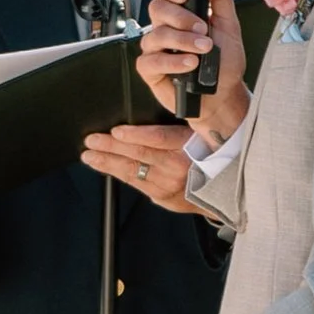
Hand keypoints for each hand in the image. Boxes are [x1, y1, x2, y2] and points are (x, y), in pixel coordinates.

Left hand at [80, 120, 204, 214]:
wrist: (223, 187)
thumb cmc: (208, 155)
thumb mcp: (198, 135)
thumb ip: (175, 129)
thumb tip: (145, 117)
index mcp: (188, 146)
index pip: (158, 139)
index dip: (135, 135)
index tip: (116, 131)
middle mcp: (178, 167)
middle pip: (140, 154)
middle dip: (111, 147)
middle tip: (92, 140)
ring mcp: (169, 184)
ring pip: (133, 171)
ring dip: (108, 162)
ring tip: (90, 155)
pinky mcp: (163, 196)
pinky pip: (136, 183)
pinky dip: (117, 174)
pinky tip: (104, 167)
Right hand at [138, 0, 248, 140]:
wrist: (224, 95)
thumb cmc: (224, 61)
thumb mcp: (228, 24)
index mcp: (179, 11)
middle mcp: (164, 26)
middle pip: (157, 8)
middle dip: (180, 16)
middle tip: (201, 27)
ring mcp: (155, 48)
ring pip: (156, 34)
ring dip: (182, 40)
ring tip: (203, 49)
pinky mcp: (150, 70)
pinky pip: (151, 60)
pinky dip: (172, 61)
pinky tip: (189, 64)